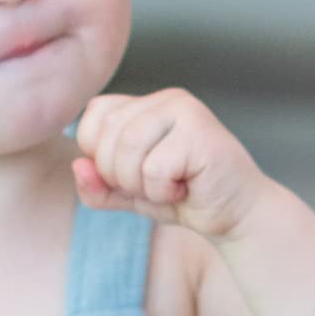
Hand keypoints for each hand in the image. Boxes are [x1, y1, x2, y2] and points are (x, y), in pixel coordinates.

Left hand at [72, 89, 270, 240]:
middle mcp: (167, 99)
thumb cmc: (187, 199)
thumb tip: (77, 167)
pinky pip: (153, 168)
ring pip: (127, 149)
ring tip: (171, 187)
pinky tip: (188, 189)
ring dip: (142, 185)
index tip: (133, 176)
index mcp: (147, 105)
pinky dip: (163, 192)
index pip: (94, 115)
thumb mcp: (131, 195)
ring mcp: (185, 111)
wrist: (237, 216)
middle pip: (107, 134)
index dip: (100, 155)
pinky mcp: (199, 132)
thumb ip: (99, 186)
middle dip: (120, 175)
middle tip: (155, 186)